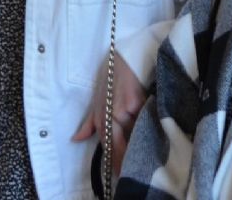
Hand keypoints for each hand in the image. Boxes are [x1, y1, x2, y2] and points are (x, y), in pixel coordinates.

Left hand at [71, 52, 147, 181]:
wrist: (125, 57)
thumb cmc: (111, 78)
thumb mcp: (98, 100)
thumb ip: (89, 123)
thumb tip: (76, 139)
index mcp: (100, 118)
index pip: (109, 147)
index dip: (116, 162)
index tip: (122, 173)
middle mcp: (110, 117)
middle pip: (121, 146)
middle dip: (128, 159)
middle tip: (135, 171)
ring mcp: (124, 110)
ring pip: (135, 135)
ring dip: (141, 144)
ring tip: (150, 156)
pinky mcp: (137, 103)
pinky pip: (145, 121)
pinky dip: (150, 128)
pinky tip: (156, 134)